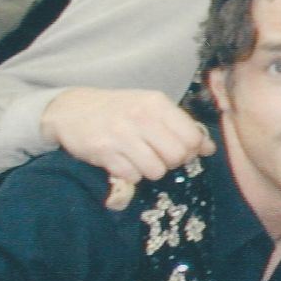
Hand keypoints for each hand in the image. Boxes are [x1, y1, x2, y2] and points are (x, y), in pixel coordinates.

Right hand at [40, 86, 214, 184]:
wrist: (71, 109)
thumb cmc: (118, 109)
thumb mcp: (150, 107)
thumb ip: (179, 125)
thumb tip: (208, 148)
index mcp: (156, 103)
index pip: (191, 137)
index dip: (191, 150)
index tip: (181, 150)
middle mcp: (140, 116)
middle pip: (177, 156)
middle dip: (172, 162)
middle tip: (159, 157)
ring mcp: (120, 135)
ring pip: (156, 170)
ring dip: (150, 170)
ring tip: (139, 158)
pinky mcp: (104, 152)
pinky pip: (132, 176)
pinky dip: (130, 174)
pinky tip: (122, 161)